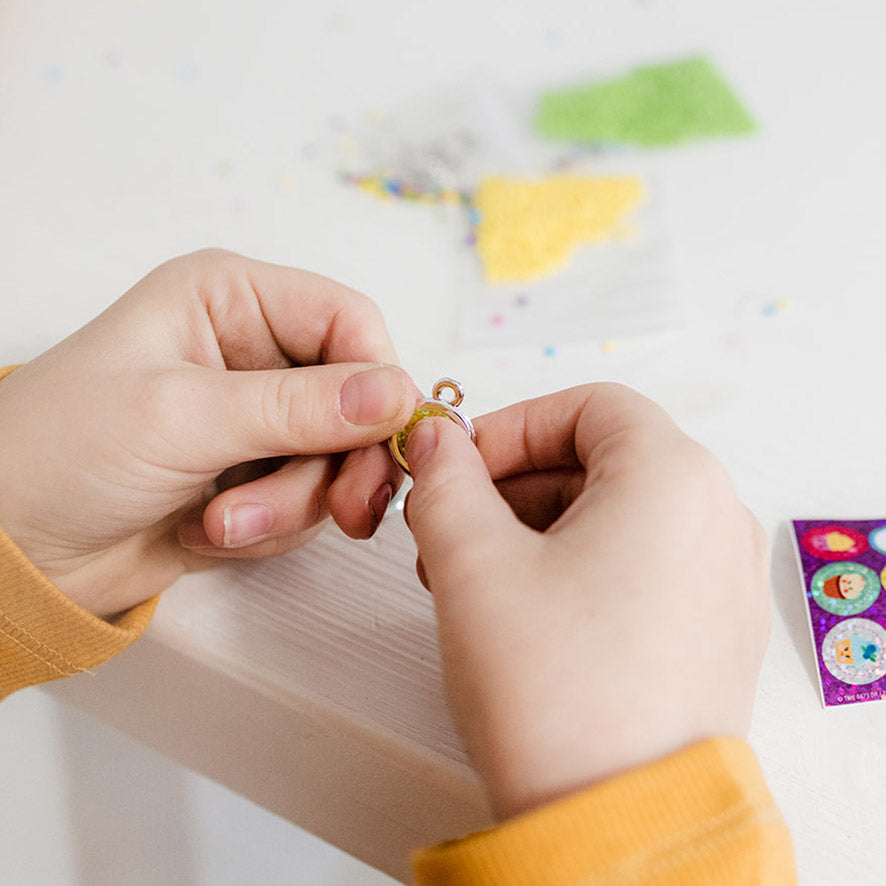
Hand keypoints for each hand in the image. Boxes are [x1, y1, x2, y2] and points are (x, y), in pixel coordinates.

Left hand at [0, 250, 418, 616]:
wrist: (7, 550)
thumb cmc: (59, 452)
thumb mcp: (181, 417)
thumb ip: (297, 409)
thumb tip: (396, 396)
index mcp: (231, 301)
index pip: (348, 322)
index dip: (377, 379)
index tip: (382, 439)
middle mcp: (252, 353)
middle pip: (356, 398)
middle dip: (339, 462)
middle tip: (342, 510)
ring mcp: (256, 420)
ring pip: (337, 459)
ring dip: (294, 503)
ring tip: (224, 522)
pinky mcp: (255, 476)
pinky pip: (310, 502)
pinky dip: (274, 527)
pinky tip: (211, 531)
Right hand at [404, 383, 770, 819]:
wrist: (616, 828)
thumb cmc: (557, 696)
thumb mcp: (472, 564)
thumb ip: (445, 481)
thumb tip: (436, 440)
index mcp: (673, 477)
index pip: (587, 405)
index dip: (512, 426)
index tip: (461, 466)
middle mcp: (715, 518)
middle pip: (601, 459)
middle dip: (514, 485)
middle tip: (453, 525)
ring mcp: (722, 579)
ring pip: (617, 514)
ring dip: (538, 529)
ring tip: (476, 578)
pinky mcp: (713, 630)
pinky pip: (639, 565)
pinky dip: (578, 567)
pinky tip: (525, 612)